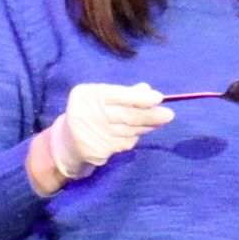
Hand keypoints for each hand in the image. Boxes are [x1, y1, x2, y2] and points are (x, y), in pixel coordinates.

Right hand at [46, 82, 170, 182]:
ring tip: (159, 122)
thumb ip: (124, 94)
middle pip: (126, 115)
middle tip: (169, 114)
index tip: (159, 98)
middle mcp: (86, 113)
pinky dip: (134, 137)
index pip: (118, 95)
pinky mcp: (98, 149)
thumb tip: (148, 90)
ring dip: (147, 126)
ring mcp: (91, 133)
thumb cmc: (91, 112)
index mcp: (87, 95)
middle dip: (150, 115)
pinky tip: (138, 133)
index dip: (139, 98)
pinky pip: (125, 142)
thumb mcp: (102, 97)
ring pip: (128, 130)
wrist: (69, 140)